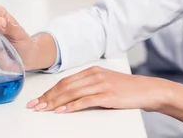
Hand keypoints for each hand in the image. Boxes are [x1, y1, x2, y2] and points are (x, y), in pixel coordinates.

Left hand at [26, 66, 170, 113]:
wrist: (147, 90)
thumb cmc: (127, 88)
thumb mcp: (105, 82)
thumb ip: (88, 85)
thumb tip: (68, 95)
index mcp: (93, 71)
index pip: (65, 81)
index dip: (49, 91)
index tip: (38, 99)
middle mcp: (95, 75)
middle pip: (65, 87)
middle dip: (47, 97)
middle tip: (35, 106)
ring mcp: (101, 85)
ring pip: (72, 93)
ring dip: (55, 102)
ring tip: (43, 109)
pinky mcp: (107, 96)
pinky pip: (85, 101)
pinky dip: (71, 106)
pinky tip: (62, 111)